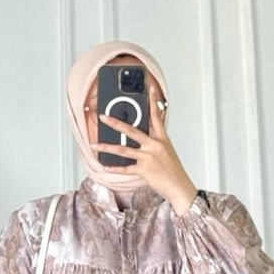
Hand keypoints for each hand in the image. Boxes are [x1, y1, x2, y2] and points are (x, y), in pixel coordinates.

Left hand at [91, 79, 197, 214]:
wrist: (178, 185)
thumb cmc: (172, 169)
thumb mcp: (167, 151)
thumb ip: (157, 140)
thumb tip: (149, 134)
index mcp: (161, 138)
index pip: (156, 116)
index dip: (152, 101)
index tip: (149, 87)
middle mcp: (154, 145)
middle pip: (132, 130)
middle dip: (115, 123)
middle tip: (104, 117)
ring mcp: (148, 157)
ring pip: (123, 150)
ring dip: (107, 147)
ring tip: (94, 145)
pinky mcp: (143, 170)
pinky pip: (125, 169)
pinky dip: (114, 168)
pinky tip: (104, 166)